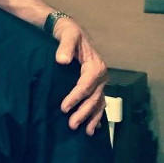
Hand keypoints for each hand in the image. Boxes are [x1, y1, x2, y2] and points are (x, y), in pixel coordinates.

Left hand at [52, 17, 107, 134]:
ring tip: (85, 131)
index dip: (76, 98)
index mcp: (95, 65)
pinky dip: (96, 115)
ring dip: (92, 117)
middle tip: (71, 124)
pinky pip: (98, 101)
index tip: (64, 108)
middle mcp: (101, 75)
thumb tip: (62, 61)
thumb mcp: (67, 35)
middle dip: (84, 112)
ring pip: (98, 103)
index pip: (86, 85)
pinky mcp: (96, 84)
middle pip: (94, 97)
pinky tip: (93, 127)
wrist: (70, 30)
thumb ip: (64, 46)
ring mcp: (100, 81)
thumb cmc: (68, 32)